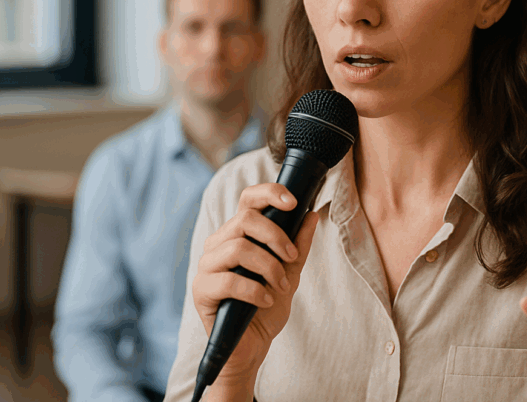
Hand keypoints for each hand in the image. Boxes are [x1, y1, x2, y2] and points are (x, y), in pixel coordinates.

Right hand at [191, 183, 317, 385]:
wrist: (253, 346)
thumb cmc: (268, 306)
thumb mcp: (291, 272)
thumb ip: (299, 244)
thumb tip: (311, 214)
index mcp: (238, 234)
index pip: (248, 200)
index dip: (269, 194)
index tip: (294, 203)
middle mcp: (218, 244)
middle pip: (245, 220)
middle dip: (276, 237)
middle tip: (292, 258)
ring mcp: (206, 266)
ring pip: (237, 248)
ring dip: (269, 267)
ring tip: (281, 287)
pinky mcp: (201, 291)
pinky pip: (228, 280)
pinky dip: (255, 290)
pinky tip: (266, 300)